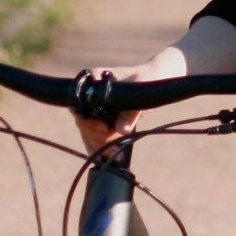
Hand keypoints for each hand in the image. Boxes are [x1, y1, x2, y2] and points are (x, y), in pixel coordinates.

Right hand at [70, 48, 185, 155]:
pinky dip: (101, 146)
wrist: (154, 79)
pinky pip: (96, 135)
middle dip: (97, 139)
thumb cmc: (146, 80)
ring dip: (100, 146)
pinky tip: (108, 156)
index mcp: (95, 81)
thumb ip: (130, 112)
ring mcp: (95, 107)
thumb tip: (122, 130)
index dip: (88, 121)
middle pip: (83, 122)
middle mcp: (91, 94)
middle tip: (113, 150)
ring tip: (115, 156)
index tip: (103, 129)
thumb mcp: (140, 94)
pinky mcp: (102, 118)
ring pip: (89, 132)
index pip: (80, 106)